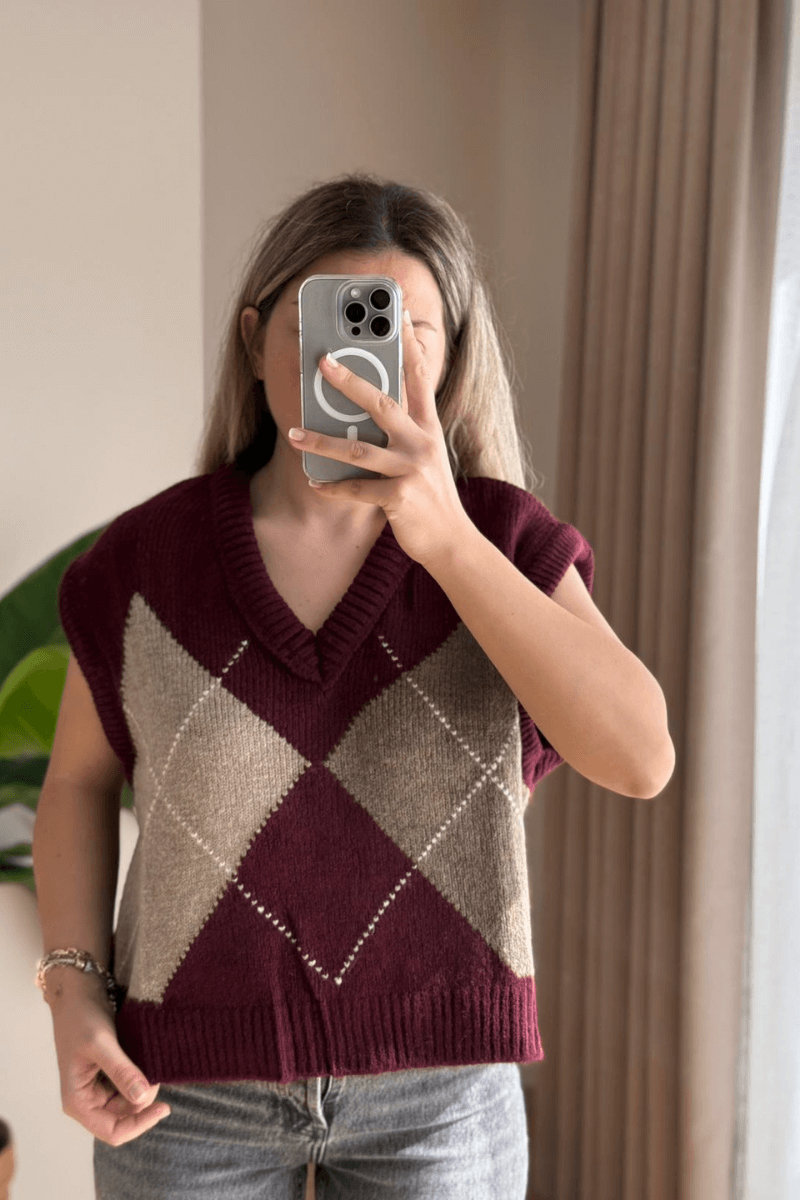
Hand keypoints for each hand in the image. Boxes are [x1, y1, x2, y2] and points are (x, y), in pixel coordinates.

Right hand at [46, 969, 169, 1145]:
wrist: (77, 993)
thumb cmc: (81, 1017)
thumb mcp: (101, 1043)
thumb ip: (121, 1071)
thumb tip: (143, 1098)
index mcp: (78, 1102)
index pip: (113, 1132)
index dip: (140, 1125)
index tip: (166, 1106)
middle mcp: (88, 1101)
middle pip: (125, 1119)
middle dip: (145, 1101)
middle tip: (158, 1070)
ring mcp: (98, 1089)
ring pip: (131, 1103)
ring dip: (145, 1087)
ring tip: (152, 1061)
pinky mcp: (108, 1076)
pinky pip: (130, 1086)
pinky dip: (142, 1077)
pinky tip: (148, 1060)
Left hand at [287, 308, 473, 568]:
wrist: (453, 541)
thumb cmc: (432, 496)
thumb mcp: (426, 456)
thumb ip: (404, 432)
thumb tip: (364, 413)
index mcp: (428, 428)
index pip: (419, 377)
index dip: (409, 344)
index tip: (397, 313)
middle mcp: (421, 444)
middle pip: (381, 404)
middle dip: (349, 381)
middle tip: (321, 363)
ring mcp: (411, 471)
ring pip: (358, 450)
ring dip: (321, 443)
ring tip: (293, 436)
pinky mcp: (400, 498)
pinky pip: (357, 490)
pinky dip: (332, 488)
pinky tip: (315, 483)